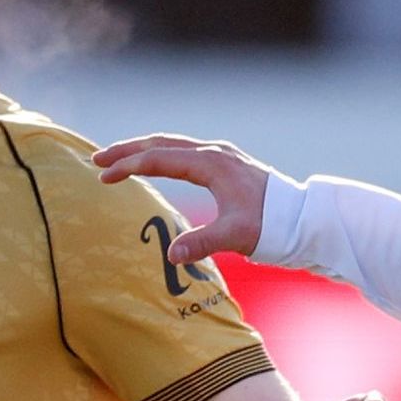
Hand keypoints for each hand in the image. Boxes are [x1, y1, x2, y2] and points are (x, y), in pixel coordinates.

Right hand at [93, 135, 272, 264]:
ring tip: (118, 158)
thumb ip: (202, 242)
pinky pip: (185, 152)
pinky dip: (163, 154)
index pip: (158, 159)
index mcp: (211, 164)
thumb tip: (171, 256)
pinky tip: (156, 164)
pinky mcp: (227, 164)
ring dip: (144, 150)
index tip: (102, 177)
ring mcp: (221, 155)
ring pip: (173, 145)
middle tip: (97, 158)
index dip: (128, 167)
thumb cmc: (273, 225)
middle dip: (127, 150)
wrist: (304, 217)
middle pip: (161, 144)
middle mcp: (214, 153)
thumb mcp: (236, 236)